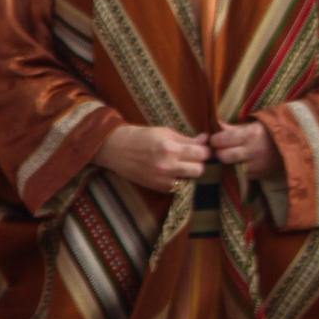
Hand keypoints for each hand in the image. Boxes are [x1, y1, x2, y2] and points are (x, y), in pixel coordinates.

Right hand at [94, 124, 209, 192]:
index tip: (202, 147)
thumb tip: (205, 140)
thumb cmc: (138, 136)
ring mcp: (162, 178)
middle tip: (193, 156)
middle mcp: (167, 165)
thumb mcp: (163, 132)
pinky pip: (178, 186)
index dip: (205, 149)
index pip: (202, 153)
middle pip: (200, 169)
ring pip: (191, 179)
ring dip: (189, 172)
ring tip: (183, 164)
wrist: (113, 148)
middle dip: (199, 162)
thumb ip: (185, 138)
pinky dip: (179, 180)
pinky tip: (172, 172)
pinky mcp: (156, 187)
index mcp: (169, 148)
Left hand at [211, 119, 276, 175]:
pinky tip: (245, 162)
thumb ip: (235, 127)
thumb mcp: (256, 124)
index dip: (215, 139)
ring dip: (229, 162)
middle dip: (219, 152)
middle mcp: (252, 151)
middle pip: (222, 156)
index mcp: (250, 134)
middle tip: (223, 148)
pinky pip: (241, 174)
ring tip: (234, 155)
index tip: (217, 138)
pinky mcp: (260, 176)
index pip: (220, 140)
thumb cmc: (274, 131)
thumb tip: (217, 126)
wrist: (300, 145)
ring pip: (230, 166)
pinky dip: (239, 169)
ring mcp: (256, 166)